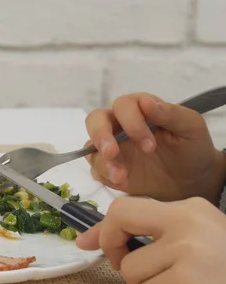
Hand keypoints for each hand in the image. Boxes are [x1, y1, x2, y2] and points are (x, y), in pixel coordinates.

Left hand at [76, 196, 225, 283]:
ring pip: (132, 270)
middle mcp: (189, 220)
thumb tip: (88, 240)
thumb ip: (152, 236)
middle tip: (130, 269)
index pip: (127, 206)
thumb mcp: (195, 244)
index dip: (104, 228)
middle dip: (113, 247)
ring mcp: (189, 249)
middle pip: (119, 218)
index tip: (89, 243)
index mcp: (191, 209)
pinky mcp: (189, 279)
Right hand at [84, 93, 225, 202]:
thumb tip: (145, 101)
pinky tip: (123, 182)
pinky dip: (105, 176)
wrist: (193, 179)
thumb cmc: (192, 147)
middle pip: (95, 120)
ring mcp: (112, 148)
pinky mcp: (109, 169)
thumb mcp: (190, 127)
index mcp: (138, 109)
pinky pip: (96, 170)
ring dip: (103, 161)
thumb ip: (169, 113)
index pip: (122, 106)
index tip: (150, 146)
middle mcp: (119, 125)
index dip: (131, 123)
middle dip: (101, 136)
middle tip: (112, 153)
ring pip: (91, 148)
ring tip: (120, 176)